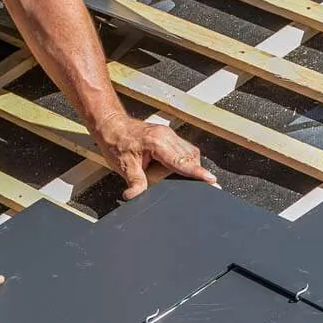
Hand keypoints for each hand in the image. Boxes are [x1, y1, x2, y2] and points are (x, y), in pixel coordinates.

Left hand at [94, 113, 216, 199]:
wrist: (110, 125)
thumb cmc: (116, 141)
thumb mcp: (123, 165)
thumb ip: (135, 182)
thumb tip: (136, 197)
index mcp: (157, 142)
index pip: (182, 161)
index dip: (197, 172)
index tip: (211, 180)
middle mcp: (167, 136)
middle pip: (190, 157)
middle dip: (196, 171)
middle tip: (204, 186)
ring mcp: (169, 135)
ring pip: (190, 153)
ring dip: (190, 166)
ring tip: (189, 178)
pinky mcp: (169, 137)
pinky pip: (184, 149)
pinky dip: (185, 161)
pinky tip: (179, 169)